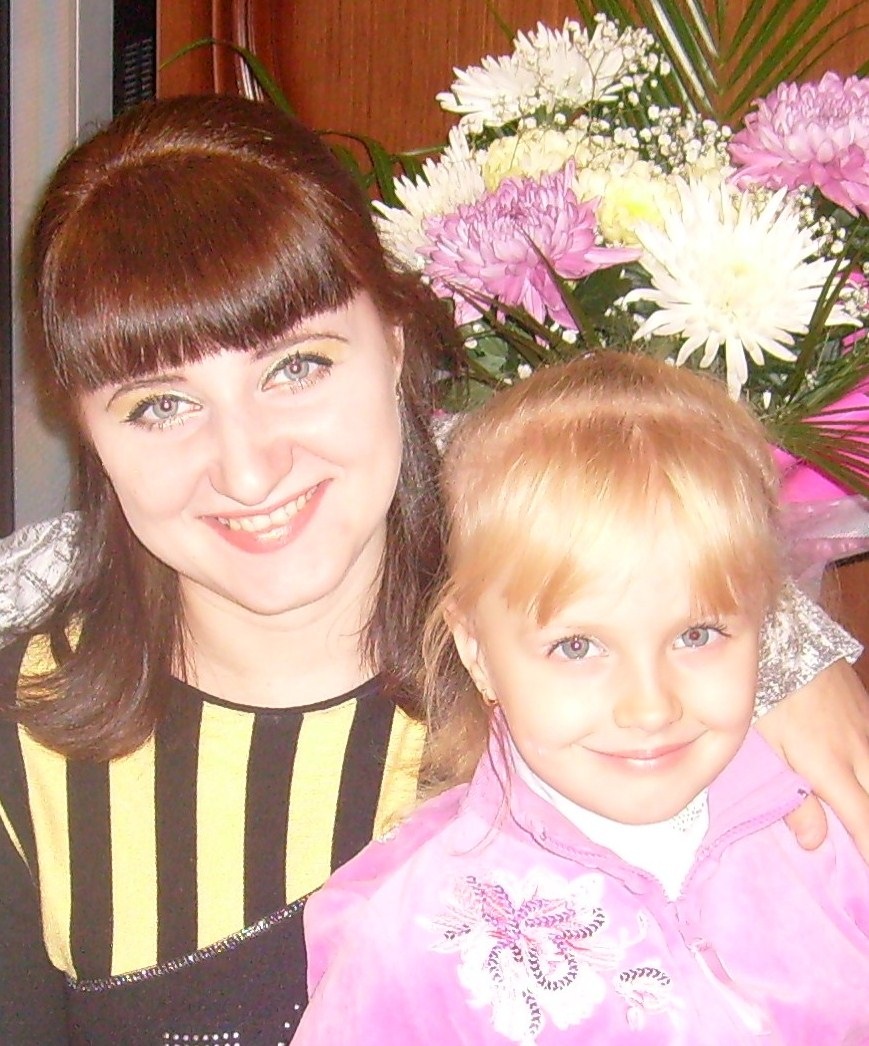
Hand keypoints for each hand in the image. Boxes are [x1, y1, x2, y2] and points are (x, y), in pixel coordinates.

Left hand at [755, 658, 868, 860]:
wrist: (784, 637)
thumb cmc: (766, 695)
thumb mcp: (767, 749)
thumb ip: (793, 798)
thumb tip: (814, 843)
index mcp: (830, 767)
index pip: (865, 822)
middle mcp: (858, 752)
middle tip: (867, 845)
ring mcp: (867, 729)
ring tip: (863, 812)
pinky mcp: (867, 710)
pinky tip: (863, 773)